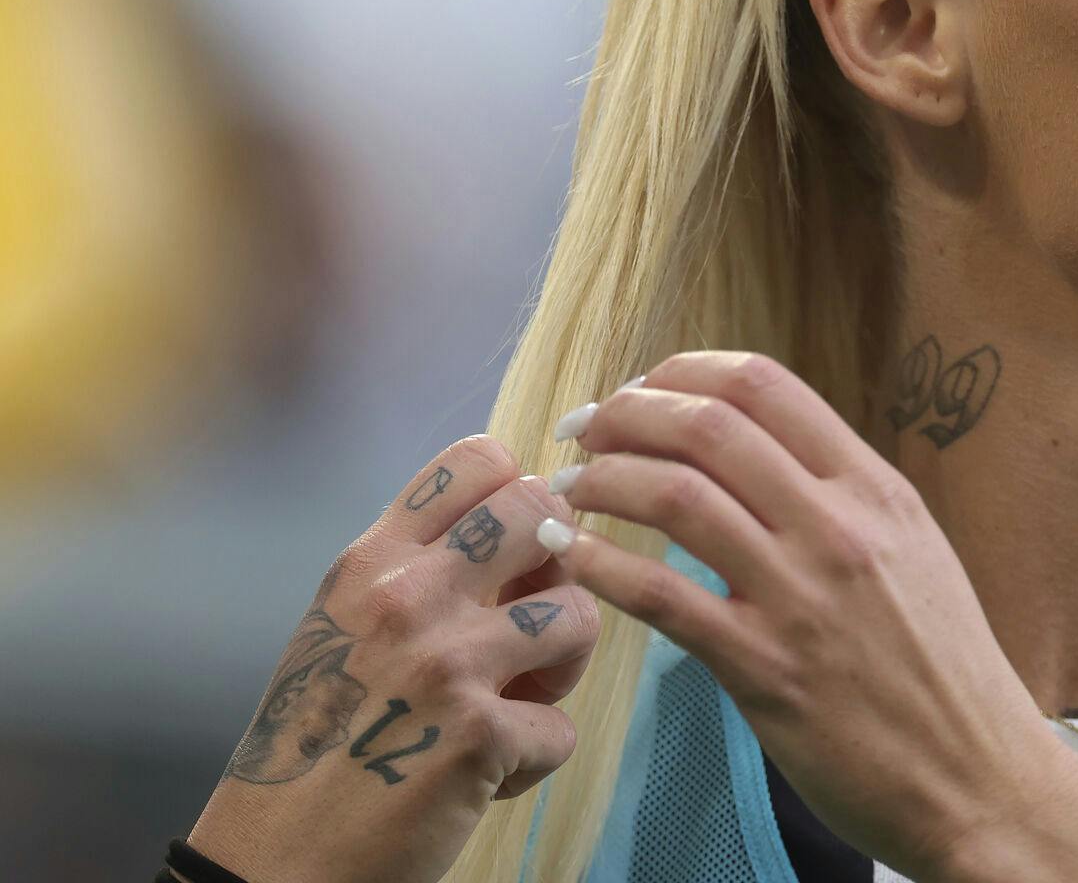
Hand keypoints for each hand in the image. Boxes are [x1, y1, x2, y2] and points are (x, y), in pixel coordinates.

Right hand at [185, 436, 601, 882]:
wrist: (273, 861)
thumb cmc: (315, 741)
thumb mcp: (343, 626)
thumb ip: (418, 572)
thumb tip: (521, 528)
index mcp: (372, 561)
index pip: (477, 459)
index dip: (518, 491)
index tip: (514, 542)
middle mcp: (410, 595)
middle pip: (543, 513)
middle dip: (557, 566)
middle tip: (529, 619)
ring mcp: (449, 662)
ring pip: (579, 615)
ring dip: (563, 666)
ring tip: (521, 700)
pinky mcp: (481, 735)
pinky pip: (562, 727)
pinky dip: (536, 757)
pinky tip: (489, 773)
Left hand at [547, 351, 1058, 881]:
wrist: (980, 776)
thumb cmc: (944, 666)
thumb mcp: (912, 549)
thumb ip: (840, 496)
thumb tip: (758, 454)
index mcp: (874, 488)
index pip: (764, 385)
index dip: (685, 370)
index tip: (644, 386)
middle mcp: (838, 527)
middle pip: (709, 426)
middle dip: (629, 412)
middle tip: (588, 428)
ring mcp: (800, 596)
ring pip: (676, 496)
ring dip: (603, 479)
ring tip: (572, 486)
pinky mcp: (763, 670)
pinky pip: (660, 597)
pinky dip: (602, 564)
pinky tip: (574, 554)